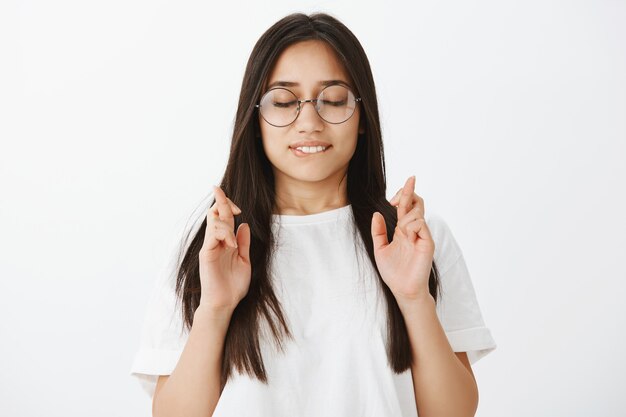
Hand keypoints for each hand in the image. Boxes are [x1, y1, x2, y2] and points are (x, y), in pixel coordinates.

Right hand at [198, 185, 251, 311]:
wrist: (225, 303)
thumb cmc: (233, 286)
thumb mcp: (244, 260)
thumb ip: (243, 243)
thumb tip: (244, 224)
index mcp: (226, 242)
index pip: (225, 218)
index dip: (229, 206)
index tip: (239, 207)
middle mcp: (216, 242)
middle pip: (216, 214)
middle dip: (221, 200)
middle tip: (219, 190)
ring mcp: (210, 247)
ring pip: (213, 221)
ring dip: (226, 223)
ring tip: (233, 243)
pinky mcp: (206, 254)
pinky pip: (212, 235)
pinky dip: (223, 234)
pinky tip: (230, 244)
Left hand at [371, 176, 434, 302]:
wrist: (403, 290)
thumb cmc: (393, 273)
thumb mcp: (380, 249)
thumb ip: (378, 231)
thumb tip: (377, 213)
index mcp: (403, 230)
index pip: (405, 207)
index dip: (404, 193)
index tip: (397, 190)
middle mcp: (414, 231)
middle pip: (416, 203)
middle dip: (409, 192)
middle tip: (402, 188)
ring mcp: (422, 236)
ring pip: (416, 212)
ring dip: (405, 216)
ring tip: (400, 231)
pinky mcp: (428, 243)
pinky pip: (421, 224)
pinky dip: (411, 225)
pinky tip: (406, 234)